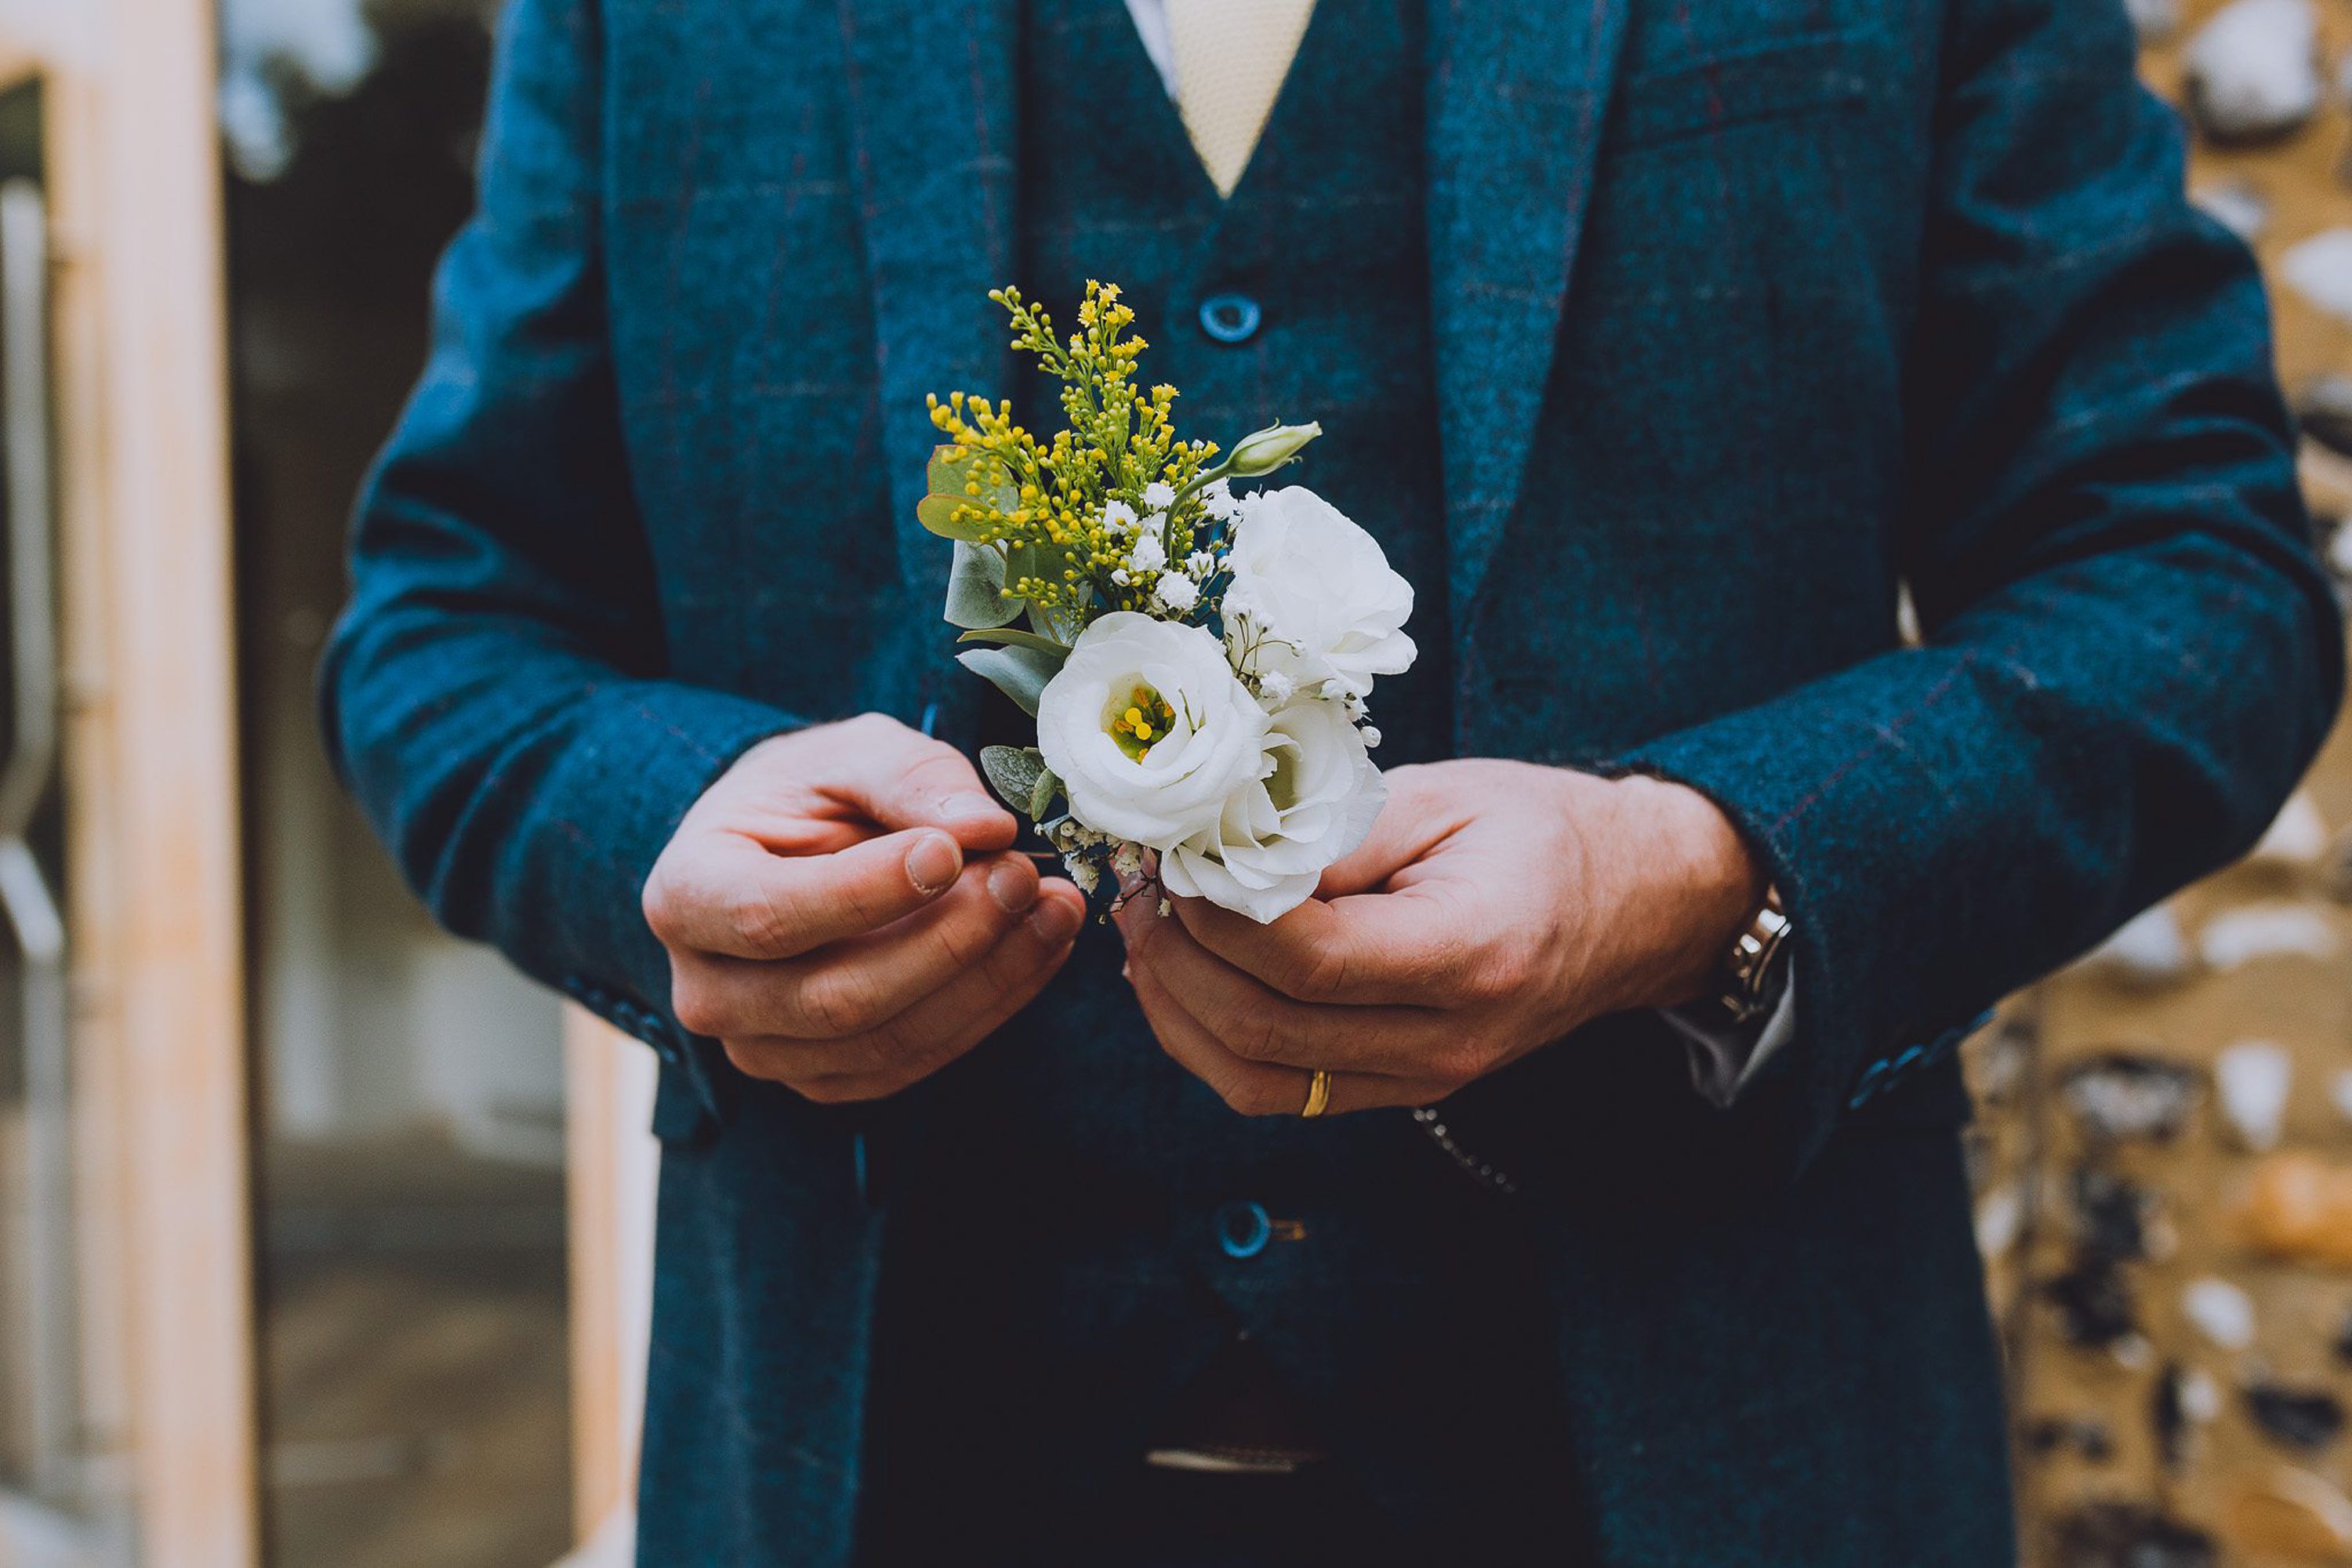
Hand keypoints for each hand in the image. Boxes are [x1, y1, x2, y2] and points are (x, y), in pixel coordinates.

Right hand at [643, 713, 1086, 1102]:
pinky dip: (990, 1006)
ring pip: (887, 1042)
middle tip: (1023, 876)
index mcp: (686, 894)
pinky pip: (915, 1061)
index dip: (866, 892)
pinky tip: (1038, 946)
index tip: (951, 851)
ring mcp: (764, 1048)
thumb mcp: (850, 752)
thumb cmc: (812, 794)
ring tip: (1054, 907)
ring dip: (987, 979)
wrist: (791, 849)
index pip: (770, 915)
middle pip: (836, 997)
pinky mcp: (825, 1076)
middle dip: (948, 940)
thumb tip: (985, 829)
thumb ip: (910, 777)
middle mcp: (709, 991)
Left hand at [1115, 760, 1762, 1115]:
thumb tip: (1211, 851)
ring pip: (1257, 1082)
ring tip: (1145, 933)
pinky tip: (1182, 977)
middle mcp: (1446, 1041)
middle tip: (1139, 890)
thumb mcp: (1440, 796)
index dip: (1219, 913)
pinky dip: (1210, 1040)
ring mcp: (1422, 1080)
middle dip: (1177, 960)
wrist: (1632, 905)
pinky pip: (1278, 1090)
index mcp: (1470, 954)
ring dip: (1176, 1012)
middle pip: (1268, 1032)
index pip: (1309, 960)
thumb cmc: (1539, 831)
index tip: (1175, 857)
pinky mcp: (1398, 1089)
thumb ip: (1328, 831)